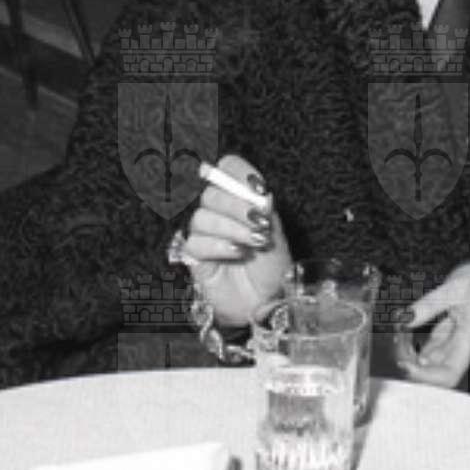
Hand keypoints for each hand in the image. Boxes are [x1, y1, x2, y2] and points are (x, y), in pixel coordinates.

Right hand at [176, 153, 291, 327]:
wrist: (267, 300)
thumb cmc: (272, 267)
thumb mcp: (275, 232)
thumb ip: (264, 209)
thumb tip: (256, 191)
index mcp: (240, 199)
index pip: (228, 168)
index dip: (238, 173)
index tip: (257, 187)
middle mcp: (220, 212)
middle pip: (211, 193)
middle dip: (238, 206)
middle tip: (259, 222)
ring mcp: (205, 233)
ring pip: (202, 218)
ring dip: (232, 229)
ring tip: (253, 242)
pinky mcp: (194, 256)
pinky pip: (196, 242)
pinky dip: (219, 246)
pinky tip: (236, 253)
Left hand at [394, 261, 469, 388]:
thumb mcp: (454, 287)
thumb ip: (429, 305)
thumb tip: (405, 319)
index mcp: (469, 339)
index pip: (449, 373)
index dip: (426, 376)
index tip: (406, 363)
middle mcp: (462, 348)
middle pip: (436, 373)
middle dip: (412, 365)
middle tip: (397, 344)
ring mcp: (454, 344)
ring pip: (429, 362)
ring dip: (410, 355)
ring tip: (398, 334)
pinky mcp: (447, 338)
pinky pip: (428, 349)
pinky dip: (413, 344)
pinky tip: (403, 332)